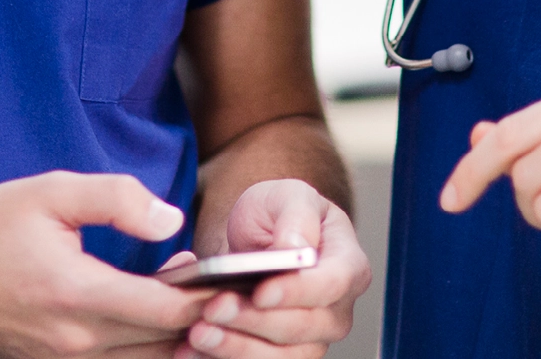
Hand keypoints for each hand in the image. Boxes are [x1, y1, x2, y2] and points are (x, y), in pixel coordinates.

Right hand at [0, 171, 210, 357]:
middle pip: (162, 341)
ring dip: (172, 334)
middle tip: (228, 286)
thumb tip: (171, 221)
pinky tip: (149, 310)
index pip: (164, 310)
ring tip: (193, 297)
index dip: (207, 298)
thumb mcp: (53, 191)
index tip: (234, 279)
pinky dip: (141, 343)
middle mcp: (73, 340)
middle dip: (200, 317)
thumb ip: (118, 200)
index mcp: (76, 293)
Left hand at [173, 179, 369, 358]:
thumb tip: (295, 249)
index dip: (298, 292)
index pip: (331, 285)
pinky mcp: (281, 356)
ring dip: (237, 349)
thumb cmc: (280, 214)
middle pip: (303, 328)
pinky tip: (191, 351)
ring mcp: (310, 341)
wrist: (259, 240)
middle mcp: (336, 312)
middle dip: (255, 321)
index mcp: (349, 267)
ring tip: (198, 333)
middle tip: (214, 308)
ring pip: (281, 358)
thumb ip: (296, 217)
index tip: (261, 292)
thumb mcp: (288, 197)